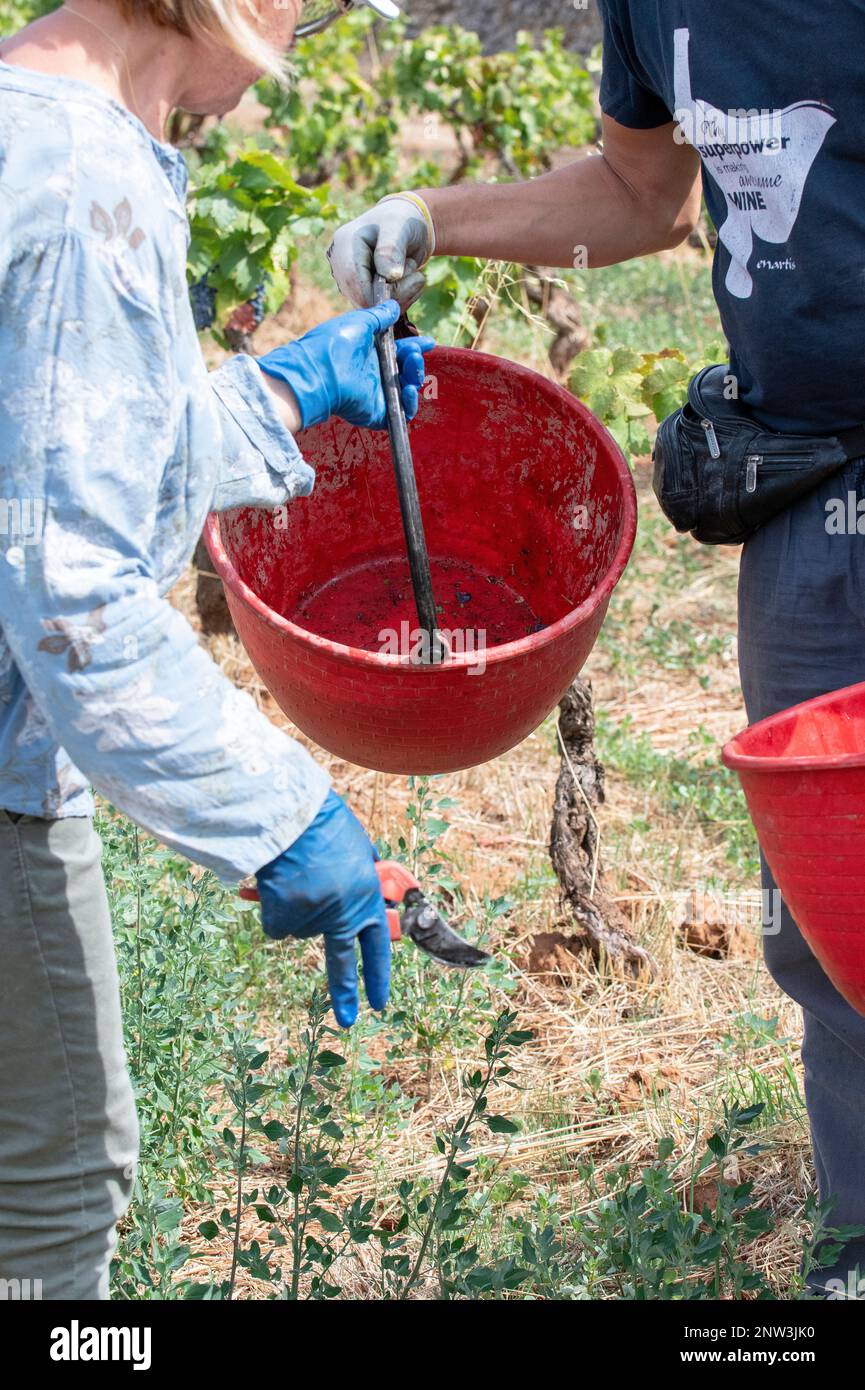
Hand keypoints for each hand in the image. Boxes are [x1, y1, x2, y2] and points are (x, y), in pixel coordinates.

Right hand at [256, 791, 390, 1028]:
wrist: (290, 812)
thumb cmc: (321, 822)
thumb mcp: (356, 845)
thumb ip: (361, 871)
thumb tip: (365, 880)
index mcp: (366, 896)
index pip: (376, 946)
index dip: (377, 975)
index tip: (380, 1002)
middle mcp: (345, 912)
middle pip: (340, 963)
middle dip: (345, 994)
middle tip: (349, 1021)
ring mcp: (315, 917)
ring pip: (298, 928)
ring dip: (293, 908)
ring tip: (295, 874)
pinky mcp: (285, 917)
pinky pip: (276, 924)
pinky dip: (272, 908)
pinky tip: (276, 883)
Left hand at [258, 300, 434, 430]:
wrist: (319, 372)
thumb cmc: (335, 344)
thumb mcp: (360, 322)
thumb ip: (380, 316)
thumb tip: (394, 306)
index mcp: (371, 354)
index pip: (399, 352)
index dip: (415, 347)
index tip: (428, 342)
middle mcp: (375, 375)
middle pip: (406, 371)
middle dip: (415, 360)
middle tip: (415, 353)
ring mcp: (377, 395)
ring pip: (407, 390)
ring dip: (415, 376)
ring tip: (413, 364)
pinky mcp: (378, 413)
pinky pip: (401, 412)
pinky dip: (410, 403)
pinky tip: (410, 389)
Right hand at [327, 195, 435, 307]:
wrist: (404, 227)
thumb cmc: (402, 221)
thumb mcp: (400, 226)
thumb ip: (392, 248)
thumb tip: (390, 276)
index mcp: (344, 245)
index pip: (356, 283)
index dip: (384, 293)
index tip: (416, 280)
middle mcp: (340, 266)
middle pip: (363, 300)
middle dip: (396, 295)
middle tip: (418, 276)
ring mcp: (348, 281)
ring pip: (373, 308)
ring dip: (400, 298)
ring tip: (413, 274)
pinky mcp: (359, 292)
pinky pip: (379, 309)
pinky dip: (399, 301)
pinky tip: (408, 285)